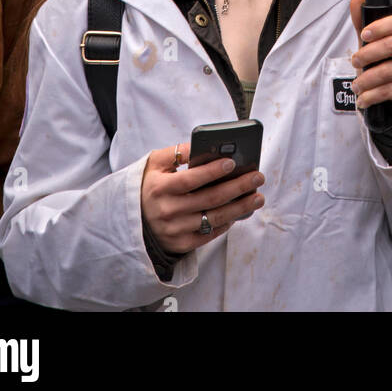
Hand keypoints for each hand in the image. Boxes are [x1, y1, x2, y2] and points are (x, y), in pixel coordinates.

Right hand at [140, 143, 263, 253]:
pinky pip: (210, 234)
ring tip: (258, 197)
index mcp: (160, 188)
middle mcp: (168, 211)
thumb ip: (176, 152)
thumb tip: (201, 146)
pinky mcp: (182, 244)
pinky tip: (240, 212)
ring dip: (240, 207)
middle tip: (258, 177)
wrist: (133, 219)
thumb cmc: (149, 185)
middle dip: (238, 187)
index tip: (233, 162)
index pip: (191, 179)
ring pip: (214, 218)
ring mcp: (176, 230)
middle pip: (210, 199)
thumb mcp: (154, 164)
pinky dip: (227, 223)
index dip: (213, 171)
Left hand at [348, 0, 391, 113]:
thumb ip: (363, 24)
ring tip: (356, 85)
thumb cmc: (386, 65)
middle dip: (368, 54)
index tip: (364, 35)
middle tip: (355, 61)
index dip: (381, 27)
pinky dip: (372, 95)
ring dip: (366, 79)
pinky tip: (363, 98)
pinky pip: (390, 90)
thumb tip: (356, 1)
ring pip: (388, 71)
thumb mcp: (372, 45)